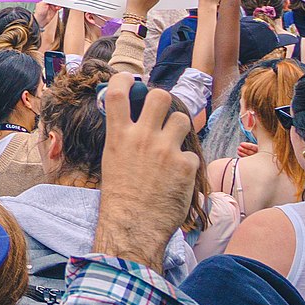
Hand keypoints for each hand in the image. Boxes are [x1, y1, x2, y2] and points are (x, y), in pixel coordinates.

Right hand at [92, 72, 199, 269]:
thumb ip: (124, 136)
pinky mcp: (185, 165)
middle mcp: (142, 137)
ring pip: (181, 119)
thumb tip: (134, 121)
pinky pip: (191, 154)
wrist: (134, 225)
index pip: (117, 93)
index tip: (129, 79)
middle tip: (162, 110)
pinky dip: (185, 164)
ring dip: (179, 128)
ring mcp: (165, 150)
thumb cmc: (120, 195)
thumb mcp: (113, 158)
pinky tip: (177, 178)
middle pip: (158, 97)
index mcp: (118, 135)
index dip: (123, 80)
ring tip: (172, 144)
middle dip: (162, 99)